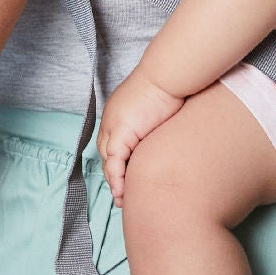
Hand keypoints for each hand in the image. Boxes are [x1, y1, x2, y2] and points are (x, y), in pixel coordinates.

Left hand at [97, 69, 184, 202]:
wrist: (167, 75)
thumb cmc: (170, 86)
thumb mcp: (160, 108)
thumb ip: (157, 123)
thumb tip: (168, 130)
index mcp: (118, 114)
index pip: (112, 145)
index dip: (116, 164)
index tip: (124, 180)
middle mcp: (111, 121)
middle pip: (106, 156)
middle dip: (113, 177)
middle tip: (121, 196)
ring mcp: (113, 127)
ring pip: (108, 162)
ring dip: (114, 182)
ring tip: (122, 199)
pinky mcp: (120, 134)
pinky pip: (114, 163)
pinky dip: (117, 179)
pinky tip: (122, 192)